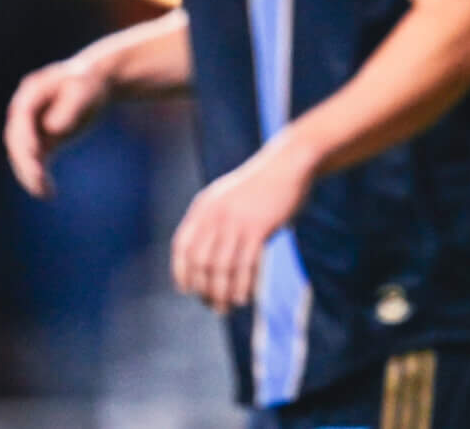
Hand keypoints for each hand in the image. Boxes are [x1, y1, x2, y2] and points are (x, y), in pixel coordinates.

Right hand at [4, 55, 111, 197]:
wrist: (95, 83)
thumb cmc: (89, 84)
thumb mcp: (84, 90)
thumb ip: (69, 107)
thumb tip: (52, 127)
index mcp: (31, 93)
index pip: (21, 118)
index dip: (24, 137)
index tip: (33, 154)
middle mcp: (24, 113)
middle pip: (17, 141)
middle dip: (25, 163)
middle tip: (38, 182)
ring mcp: (30, 129)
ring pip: (23, 156)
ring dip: (30, 176)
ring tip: (45, 193)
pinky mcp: (40, 142)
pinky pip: (36, 163)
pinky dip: (40, 178)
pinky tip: (49, 193)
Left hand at [170, 136, 319, 312]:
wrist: (289, 163)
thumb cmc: (260, 185)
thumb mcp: (227, 196)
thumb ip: (213, 219)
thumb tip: (205, 258)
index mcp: (204, 206)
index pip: (182, 246)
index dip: (181, 271)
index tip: (187, 290)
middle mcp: (215, 214)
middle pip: (200, 262)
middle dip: (204, 289)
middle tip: (213, 304)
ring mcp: (236, 221)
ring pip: (222, 268)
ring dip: (222, 293)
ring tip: (227, 307)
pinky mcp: (258, 228)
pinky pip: (246, 266)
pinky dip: (243, 286)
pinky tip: (244, 298)